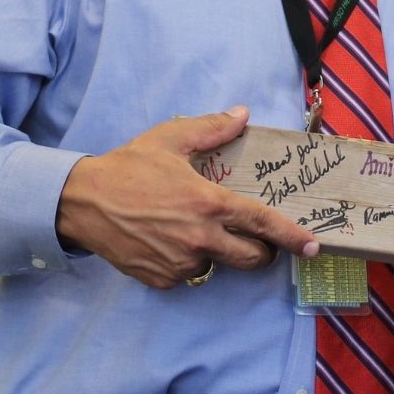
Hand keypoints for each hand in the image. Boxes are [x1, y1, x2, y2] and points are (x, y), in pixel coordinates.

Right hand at [57, 106, 318, 288]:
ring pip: (216, 266)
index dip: (292, 237)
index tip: (312, 246)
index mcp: (208, 204)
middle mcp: (199, 238)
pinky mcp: (160, 279)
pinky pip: (185, 275)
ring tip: (188, 228)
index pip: (262, 224)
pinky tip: (166, 240)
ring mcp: (179, 263)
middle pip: (251, 259)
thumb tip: (243, 113)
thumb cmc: (127, 166)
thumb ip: (213, 128)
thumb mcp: (171, 138)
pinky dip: (184, 262)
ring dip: (214, 253)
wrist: (81, 202)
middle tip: (254, 240)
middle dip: (261, 252)